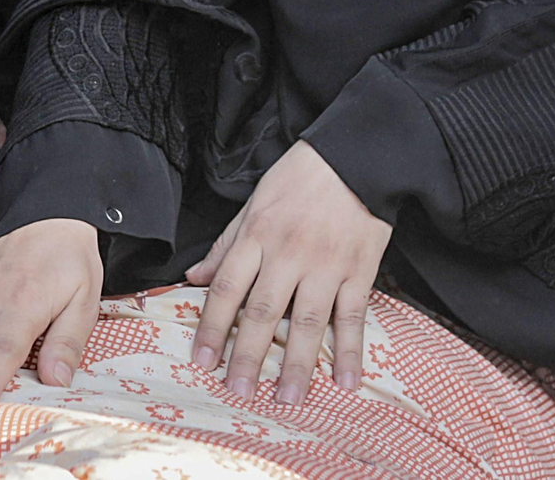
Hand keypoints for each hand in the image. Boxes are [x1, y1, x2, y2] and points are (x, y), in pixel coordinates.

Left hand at [187, 140, 390, 404]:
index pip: (228, 287)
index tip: (202, 360)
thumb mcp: (253, 202)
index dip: (212, 326)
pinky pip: (352, 317)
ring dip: (296, 364)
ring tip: (286, 398)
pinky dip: (350, 350)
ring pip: (307, 322)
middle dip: (248, 355)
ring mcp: (326, 264)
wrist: (355, 156)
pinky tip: (346, 381)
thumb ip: (226, 244)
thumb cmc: (300, 177)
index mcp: (258, 234)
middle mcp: (289, 253)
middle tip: (237, 390)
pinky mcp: (359, 271)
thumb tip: (194, 278)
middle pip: (263, 311)